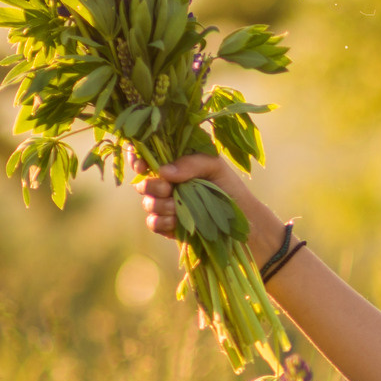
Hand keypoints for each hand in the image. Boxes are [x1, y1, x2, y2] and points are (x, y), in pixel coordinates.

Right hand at [138, 153, 283, 264]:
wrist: (243, 221)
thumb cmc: (230, 187)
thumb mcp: (215, 166)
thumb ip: (191, 163)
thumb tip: (163, 171)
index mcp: (174, 162)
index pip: (145, 155)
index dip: (136, 158)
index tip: (142, 165)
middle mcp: (166, 182)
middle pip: (141, 182)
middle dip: (151, 186)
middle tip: (168, 189)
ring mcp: (166, 204)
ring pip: (147, 203)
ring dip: (160, 205)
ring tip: (179, 207)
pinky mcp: (168, 225)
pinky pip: (153, 223)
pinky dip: (162, 222)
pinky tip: (176, 222)